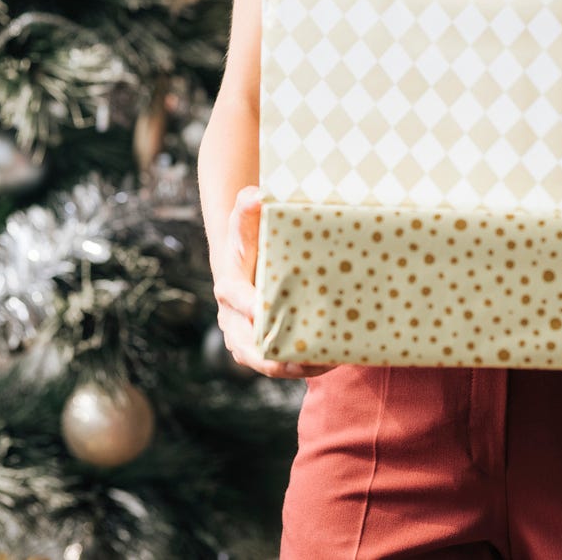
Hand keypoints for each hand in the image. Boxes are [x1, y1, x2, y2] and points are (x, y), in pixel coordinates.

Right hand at [212, 184, 335, 379]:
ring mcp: (246, 337)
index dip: (250, 306)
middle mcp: (233, 318)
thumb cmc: (251, 240)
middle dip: (270, 355)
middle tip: (301, 358)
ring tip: (325, 363)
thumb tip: (255, 194)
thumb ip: (248, 208)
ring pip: (263, 362)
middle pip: (246, 345)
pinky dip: (302, 365)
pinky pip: (279, 363)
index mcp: (229, 287)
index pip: (236, 298)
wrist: (247, 263)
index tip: (267, 312)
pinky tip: (332, 360)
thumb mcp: (248, 224)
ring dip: (292, 367)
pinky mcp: (263, 348)